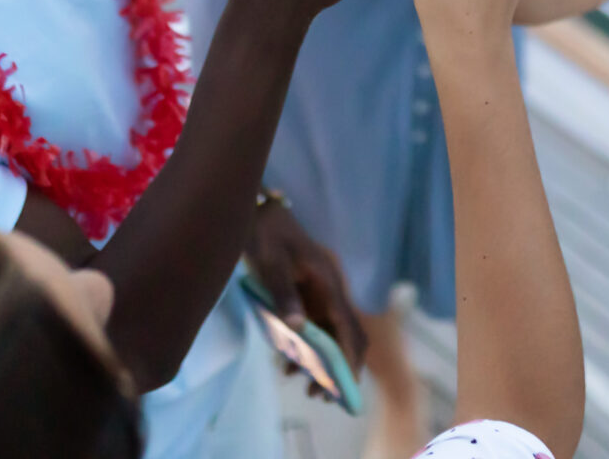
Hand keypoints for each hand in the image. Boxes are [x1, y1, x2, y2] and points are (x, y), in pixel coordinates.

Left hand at [245, 201, 368, 389]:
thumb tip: (297, 329)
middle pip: (345, 334)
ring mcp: (320, 294)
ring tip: (305, 388)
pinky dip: (307, 349)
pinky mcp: (308, 296)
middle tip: (319, 396)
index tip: (344, 386)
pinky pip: (315, 328)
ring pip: (331, 335)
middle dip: (338, 367)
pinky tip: (288, 364)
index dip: (349, 358)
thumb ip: (283, 294)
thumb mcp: (271, 263)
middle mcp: (331, 291)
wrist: (260, 211)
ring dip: (322, 362)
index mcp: (329, 283)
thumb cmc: (266, 235)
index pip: (347, 327)